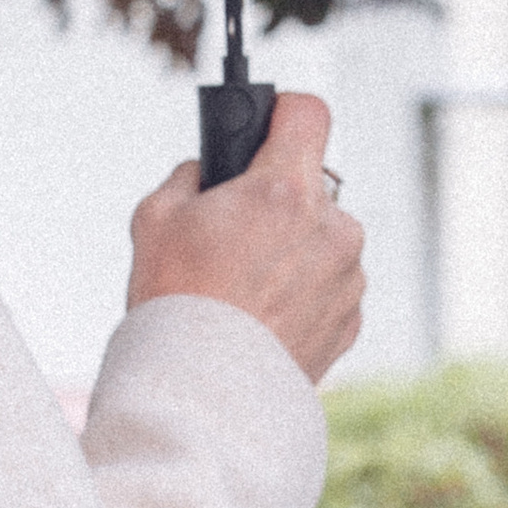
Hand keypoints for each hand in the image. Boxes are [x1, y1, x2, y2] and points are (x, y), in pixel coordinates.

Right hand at [126, 91, 365, 383]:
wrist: (204, 394)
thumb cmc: (176, 303)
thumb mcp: (155, 218)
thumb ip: (190, 176)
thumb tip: (208, 173)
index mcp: (286, 190)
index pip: (308, 113)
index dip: (284, 113)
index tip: (270, 125)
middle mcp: (332, 227)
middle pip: (311, 186)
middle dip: (277, 200)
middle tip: (234, 231)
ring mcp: (349, 276)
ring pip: (324, 239)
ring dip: (294, 250)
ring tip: (245, 286)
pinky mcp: (352, 320)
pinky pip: (331, 287)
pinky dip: (304, 294)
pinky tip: (262, 316)